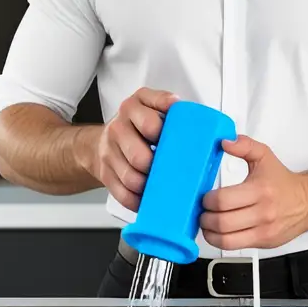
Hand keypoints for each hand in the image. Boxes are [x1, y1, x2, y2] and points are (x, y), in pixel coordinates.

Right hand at [92, 87, 177, 211]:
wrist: (104, 140)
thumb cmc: (137, 125)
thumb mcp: (153, 106)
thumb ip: (171, 109)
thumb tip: (203, 125)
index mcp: (134, 106)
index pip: (150, 124)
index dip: (164, 138)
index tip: (177, 144)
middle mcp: (119, 126)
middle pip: (139, 157)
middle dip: (156, 168)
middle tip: (169, 170)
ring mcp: (109, 150)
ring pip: (131, 178)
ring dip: (148, 186)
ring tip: (160, 186)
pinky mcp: (104, 172)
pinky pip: (122, 193)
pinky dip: (137, 200)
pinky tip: (147, 198)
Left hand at [200, 135, 307, 250]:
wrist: (307, 202)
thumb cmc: (282, 181)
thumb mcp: (265, 156)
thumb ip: (244, 146)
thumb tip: (225, 142)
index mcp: (260, 189)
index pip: (224, 200)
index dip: (207, 200)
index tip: (205, 197)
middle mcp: (262, 212)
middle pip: (222, 222)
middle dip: (205, 217)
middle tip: (202, 211)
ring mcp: (263, 230)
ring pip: (226, 239)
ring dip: (209, 232)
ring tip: (207, 222)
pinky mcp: (263, 243)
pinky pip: (234, 247)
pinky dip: (219, 241)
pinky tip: (217, 232)